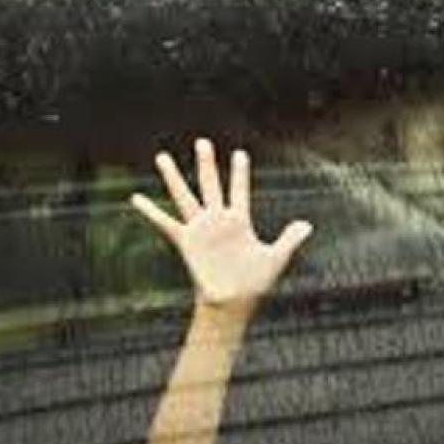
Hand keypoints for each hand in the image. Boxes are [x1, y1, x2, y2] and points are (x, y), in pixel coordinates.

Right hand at [130, 138, 312, 314]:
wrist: (234, 302)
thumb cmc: (255, 283)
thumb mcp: (276, 258)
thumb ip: (290, 239)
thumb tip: (308, 224)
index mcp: (239, 221)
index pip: (239, 190)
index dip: (240, 173)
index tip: (240, 154)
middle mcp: (218, 221)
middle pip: (211, 185)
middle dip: (207, 164)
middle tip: (203, 142)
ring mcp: (200, 229)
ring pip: (185, 196)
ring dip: (173, 177)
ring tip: (162, 156)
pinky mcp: (187, 241)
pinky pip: (165, 222)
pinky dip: (151, 211)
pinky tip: (136, 198)